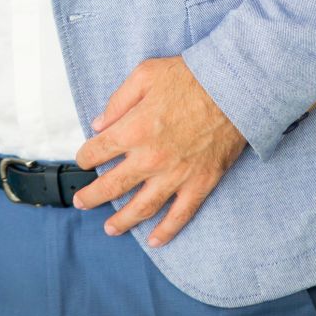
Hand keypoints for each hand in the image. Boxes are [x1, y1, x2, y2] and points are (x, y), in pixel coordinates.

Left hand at [70, 55, 246, 247]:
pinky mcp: (200, 184)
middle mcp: (151, 158)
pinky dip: (167, 230)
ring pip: (143, 207)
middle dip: (92, 196)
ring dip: (123, 221)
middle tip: (81, 202)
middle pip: (113, 185)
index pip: (98, 151)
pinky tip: (155, 240)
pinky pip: (181, 215)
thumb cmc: (190, 78)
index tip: (84, 160)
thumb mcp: (144, 75)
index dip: (86, 157)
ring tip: (109, 229)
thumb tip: (98, 124)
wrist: (235, 90)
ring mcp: (176, 175)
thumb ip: (118, 101)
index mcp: (134, 130)